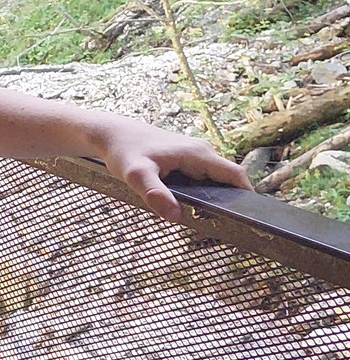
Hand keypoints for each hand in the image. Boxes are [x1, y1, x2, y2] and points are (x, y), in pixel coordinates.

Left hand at [97, 121, 248, 219]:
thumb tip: (175, 217)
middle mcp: (202, 152)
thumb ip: (154, 194)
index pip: (236, 175)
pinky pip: (204, 179)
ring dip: (214, 199)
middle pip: (228, 180)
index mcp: (198, 154)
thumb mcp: (135, 175)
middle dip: (227, 202)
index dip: (245, 196)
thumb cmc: (124, 151)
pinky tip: (189, 208)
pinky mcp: (187, 160)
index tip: (246, 217)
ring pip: (215, 181)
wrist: (113, 135)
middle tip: (214, 225)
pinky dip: (202, 194)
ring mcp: (196, 155)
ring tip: (200, 219)